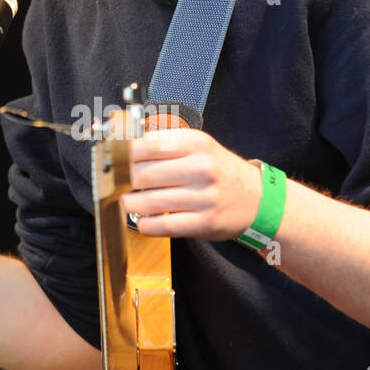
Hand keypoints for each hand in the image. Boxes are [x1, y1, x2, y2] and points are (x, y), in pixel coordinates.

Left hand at [120, 129, 262, 239]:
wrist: (258, 200)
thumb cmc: (221, 172)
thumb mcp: (201, 148)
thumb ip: (166, 145)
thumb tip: (124, 147)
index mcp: (197, 143)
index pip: (148, 144)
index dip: (123, 153)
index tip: (111, 159)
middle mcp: (202, 168)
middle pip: (144, 173)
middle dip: (122, 181)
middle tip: (114, 183)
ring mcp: (204, 197)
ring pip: (150, 201)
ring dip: (130, 204)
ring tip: (126, 202)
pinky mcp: (204, 222)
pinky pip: (164, 226)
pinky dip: (146, 225)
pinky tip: (142, 221)